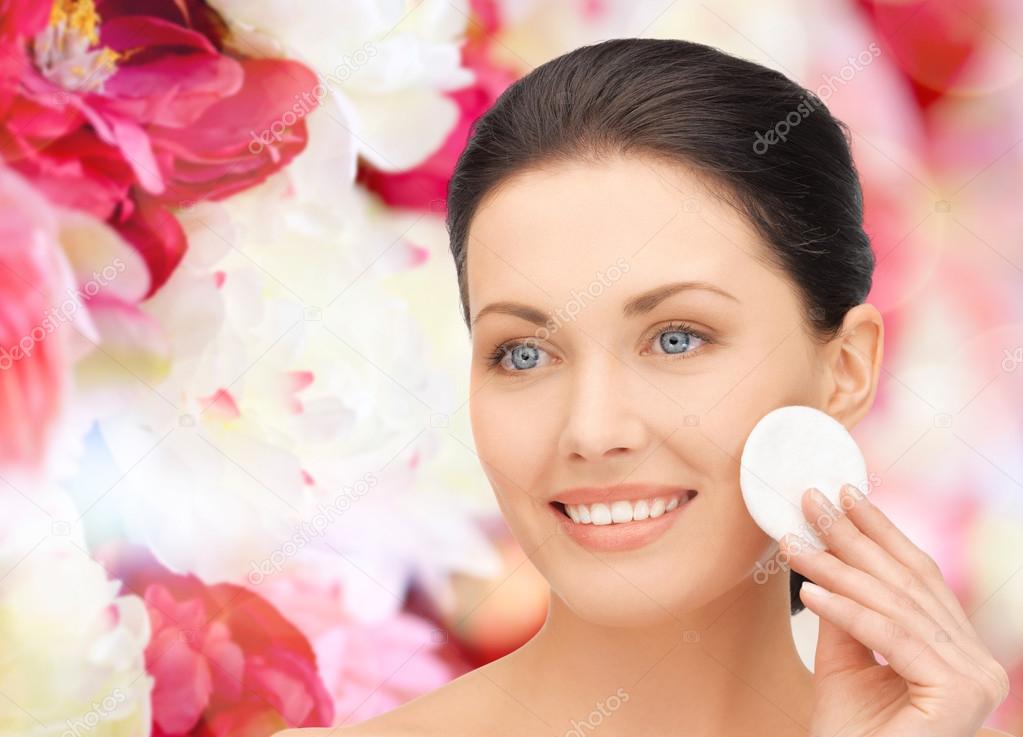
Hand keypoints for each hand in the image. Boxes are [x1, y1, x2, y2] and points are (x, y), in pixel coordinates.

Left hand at [779, 484, 1010, 736]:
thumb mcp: (843, 664)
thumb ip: (844, 613)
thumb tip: (826, 555)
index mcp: (959, 651)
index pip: (917, 578)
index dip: (880, 531)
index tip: (845, 493)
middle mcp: (978, 663)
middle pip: (904, 585)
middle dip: (853, 538)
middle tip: (812, 500)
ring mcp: (976, 680)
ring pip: (893, 607)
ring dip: (836, 569)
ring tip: (794, 543)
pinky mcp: (958, 695)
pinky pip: (891, 638)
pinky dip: (846, 612)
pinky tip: (809, 591)